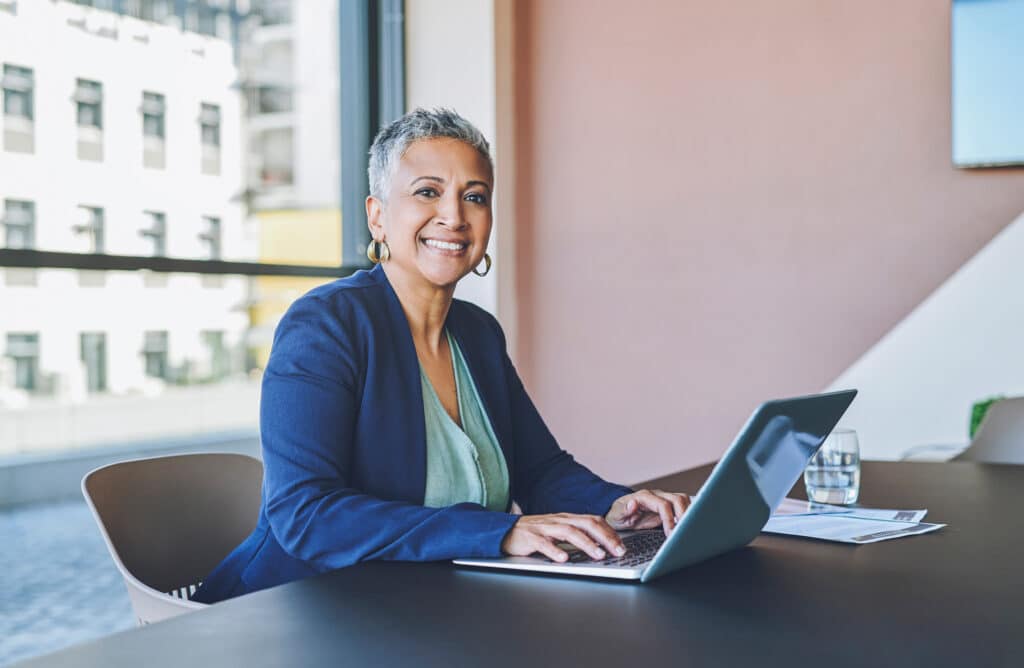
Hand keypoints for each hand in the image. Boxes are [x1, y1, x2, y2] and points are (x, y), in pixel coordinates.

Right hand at [500, 513, 626, 562]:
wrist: (504, 531)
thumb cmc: (534, 534)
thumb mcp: (557, 532)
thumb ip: (576, 536)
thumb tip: (602, 547)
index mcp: (566, 519)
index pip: (593, 520)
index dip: (609, 533)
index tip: (622, 546)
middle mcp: (558, 521)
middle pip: (585, 524)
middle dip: (605, 537)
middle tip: (618, 551)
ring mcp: (544, 528)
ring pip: (569, 532)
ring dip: (586, 544)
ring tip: (598, 555)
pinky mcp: (529, 538)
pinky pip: (544, 544)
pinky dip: (555, 551)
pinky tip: (564, 559)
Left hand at [605, 489, 690, 535]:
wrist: (617, 514)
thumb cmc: (617, 514)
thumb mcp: (616, 515)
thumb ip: (624, 510)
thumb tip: (633, 504)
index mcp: (644, 497)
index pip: (663, 505)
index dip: (669, 519)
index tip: (671, 533)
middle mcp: (655, 496)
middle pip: (678, 499)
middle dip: (684, 515)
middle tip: (683, 533)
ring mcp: (662, 500)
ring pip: (682, 500)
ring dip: (688, 514)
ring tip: (687, 530)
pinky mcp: (667, 507)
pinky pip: (681, 507)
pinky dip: (686, 515)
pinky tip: (685, 528)